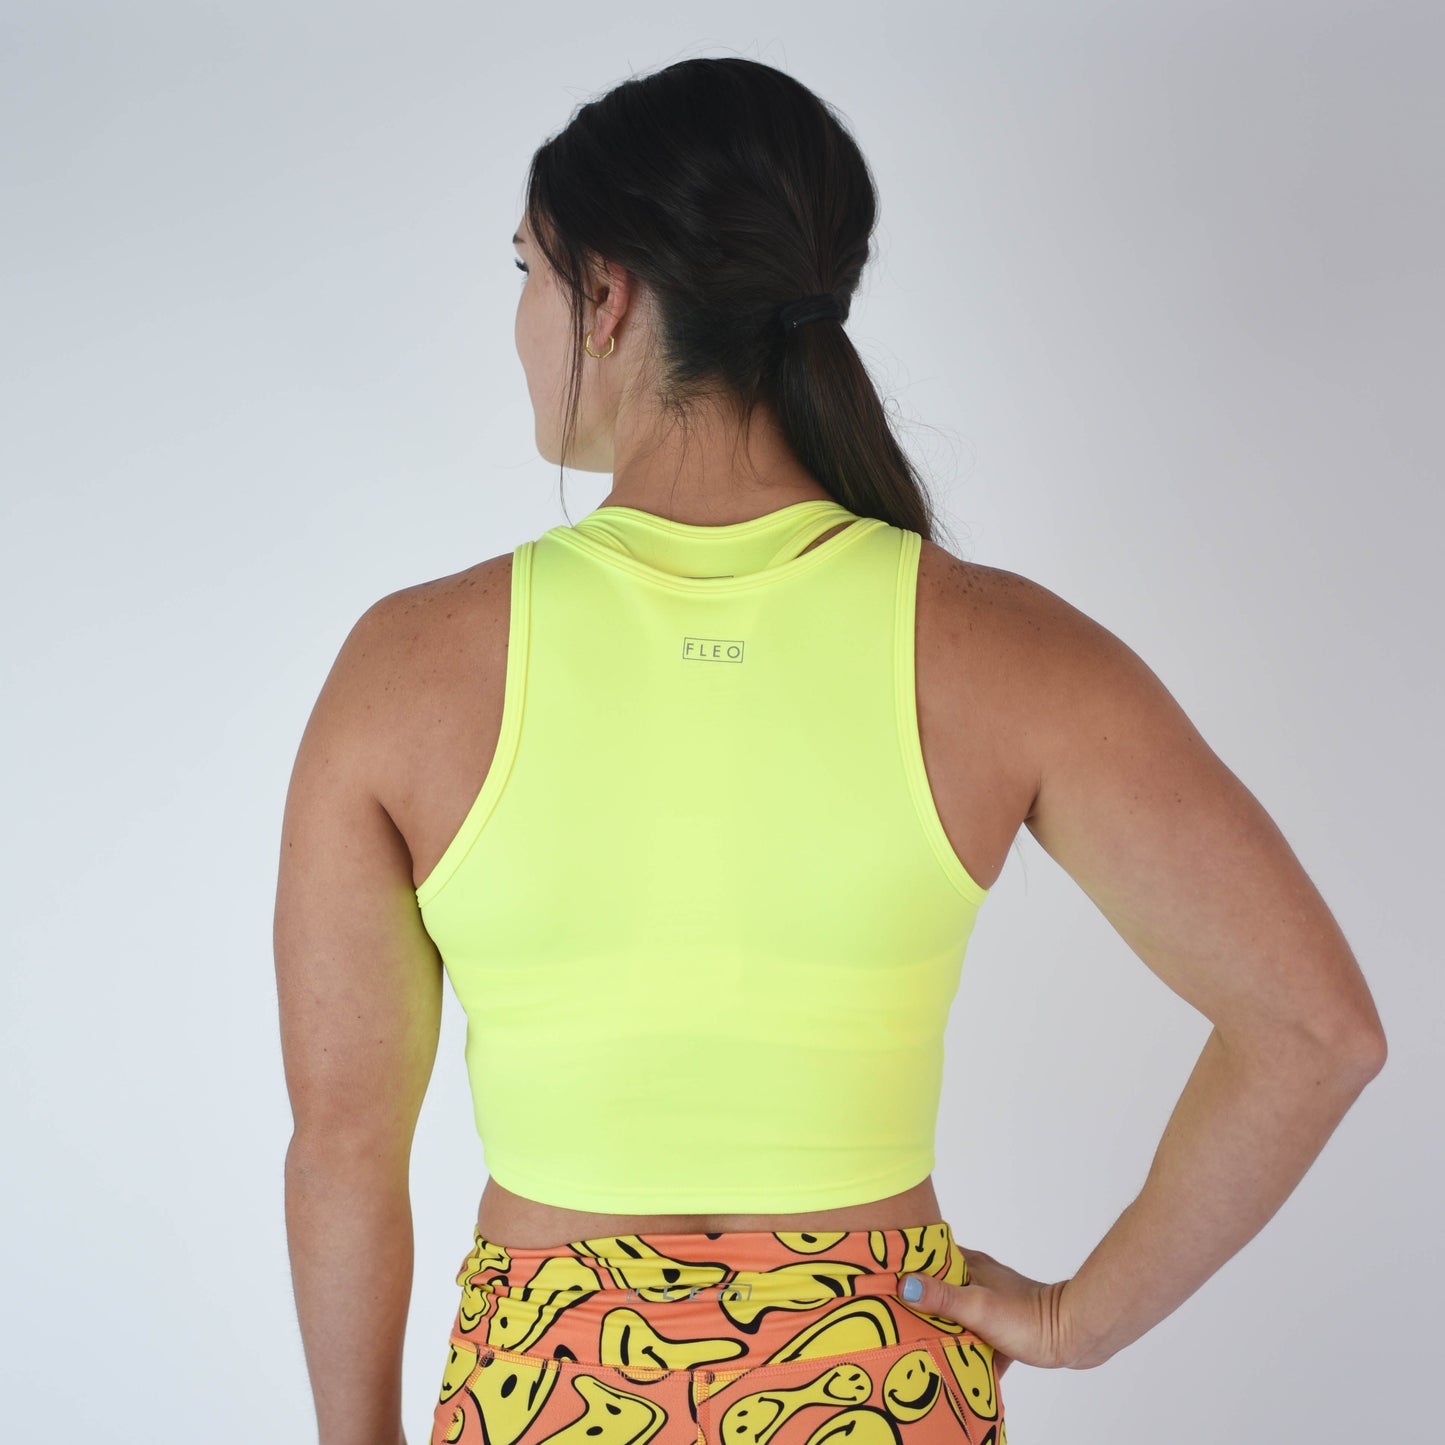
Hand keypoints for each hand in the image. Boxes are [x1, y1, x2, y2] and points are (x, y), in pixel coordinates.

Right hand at [899, 1249, 1075, 1378]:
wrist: (1073, 1335)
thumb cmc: (1027, 1318)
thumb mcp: (978, 1307)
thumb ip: (942, 1297)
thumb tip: (903, 1284)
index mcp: (970, 1265)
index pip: (928, 1255)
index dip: (905, 1263)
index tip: (881, 1275)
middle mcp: (979, 1278)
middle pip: (940, 1285)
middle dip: (919, 1298)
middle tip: (893, 1314)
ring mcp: (993, 1301)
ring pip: (958, 1310)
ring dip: (942, 1324)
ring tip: (918, 1342)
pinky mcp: (1005, 1326)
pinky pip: (976, 1334)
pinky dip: (965, 1346)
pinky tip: (956, 1365)